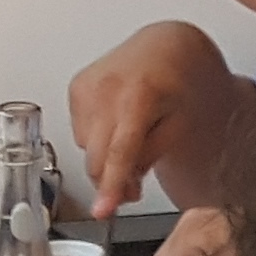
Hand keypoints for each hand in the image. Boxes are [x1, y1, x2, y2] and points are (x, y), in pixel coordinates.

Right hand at [68, 22, 252, 216]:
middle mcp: (107, 87)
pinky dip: (96, 137)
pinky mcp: (76, 87)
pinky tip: (116, 122)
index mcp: (138, 94)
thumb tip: (124, 185)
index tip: (102, 210)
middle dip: (112, 180)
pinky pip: (79, 132)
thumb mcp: (179, 122)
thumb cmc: (180, 79)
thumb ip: (150, 156)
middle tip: (134, 188)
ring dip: (105, 157)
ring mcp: (87, 86)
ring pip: (85, 148)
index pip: (120, 151)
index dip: (110, 186)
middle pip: (97, 157)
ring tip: (132, 139)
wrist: (166, 45)